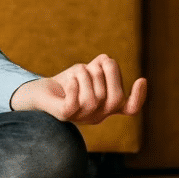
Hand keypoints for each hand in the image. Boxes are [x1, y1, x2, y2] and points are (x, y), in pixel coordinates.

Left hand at [11, 53, 146, 124]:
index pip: (130, 108)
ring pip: (95, 98)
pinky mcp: (63, 115)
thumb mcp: (86, 71)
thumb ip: (99, 66)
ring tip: (78, 69)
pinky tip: (72, 79)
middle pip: (115, 99)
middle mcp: (97, 115)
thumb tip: (105, 60)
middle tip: (98, 62)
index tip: (141, 79)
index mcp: (106, 107)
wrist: (37, 92)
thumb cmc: (66, 82)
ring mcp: (80, 118)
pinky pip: (75, 104)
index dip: (139, 97)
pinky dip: (76, 88)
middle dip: (110, 75)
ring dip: (88, 76)